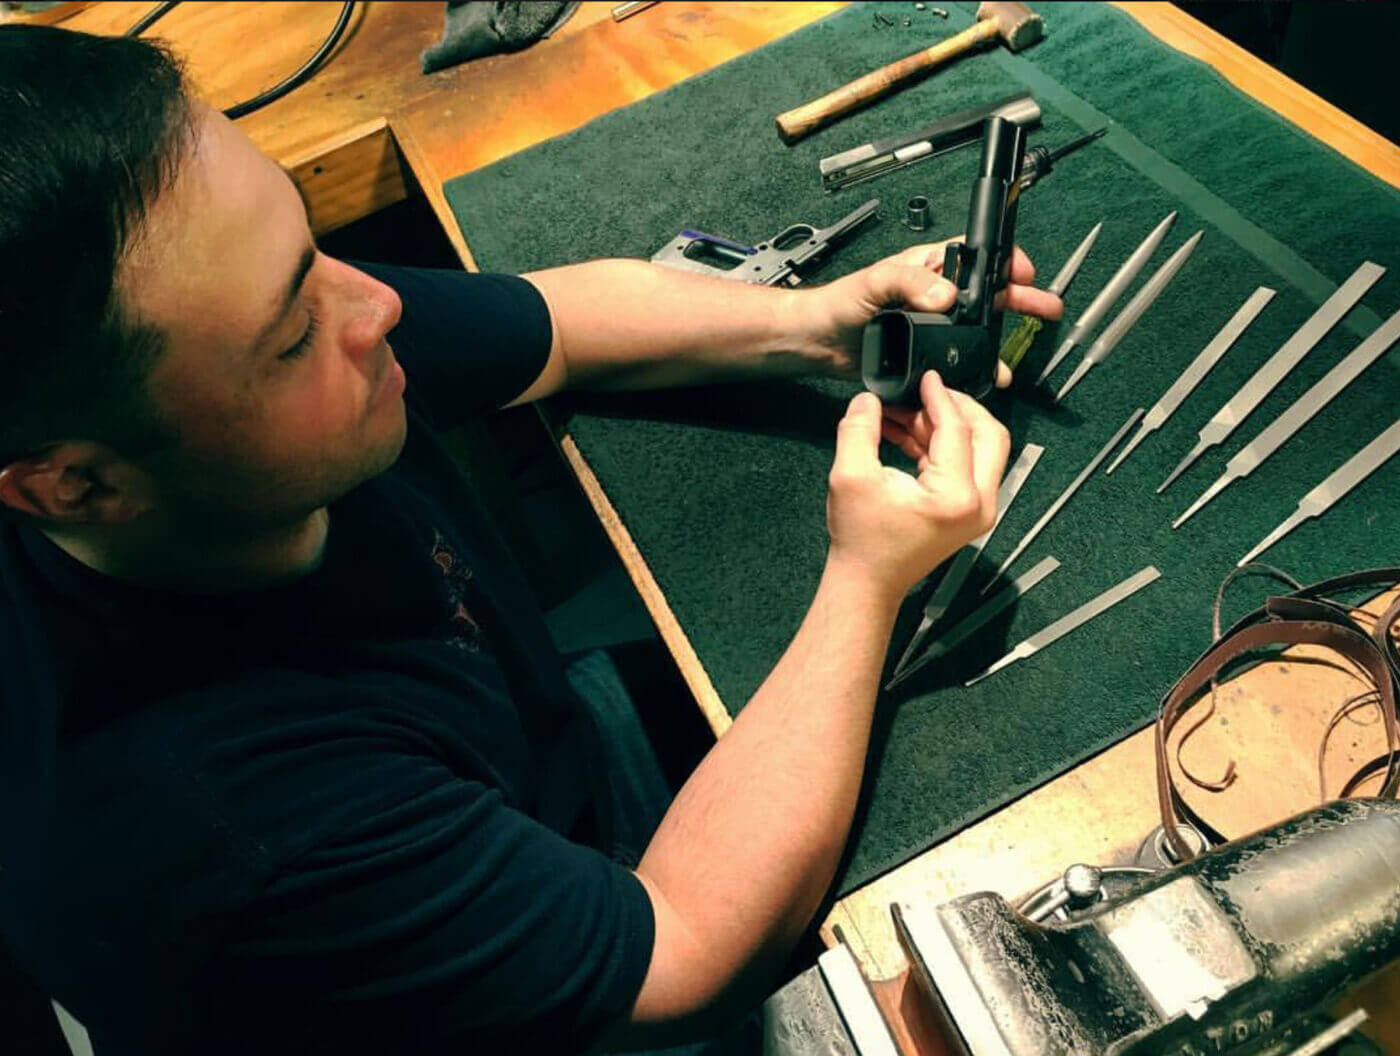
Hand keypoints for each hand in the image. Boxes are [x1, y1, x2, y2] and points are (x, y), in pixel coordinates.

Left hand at [797, 241, 1063, 384]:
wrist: (817, 343)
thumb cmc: (839, 304)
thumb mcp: (875, 283)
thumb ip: (909, 282)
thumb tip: (945, 294)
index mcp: (927, 268)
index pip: (974, 258)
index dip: (1002, 263)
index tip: (1024, 272)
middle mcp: (933, 295)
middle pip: (986, 295)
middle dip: (1018, 299)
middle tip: (1046, 307)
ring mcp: (931, 326)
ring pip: (975, 329)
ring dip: (999, 339)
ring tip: (1018, 353)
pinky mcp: (924, 353)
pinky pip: (957, 357)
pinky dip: (975, 366)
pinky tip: (988, 376)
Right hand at [825, 370, 1009, 599]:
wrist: (867, 581)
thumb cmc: (861, 538)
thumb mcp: (851, 476)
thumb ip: (859, 429)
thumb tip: (868, 399)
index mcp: (957, 495)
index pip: (957, 430)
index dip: (939, 397)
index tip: (925, 376)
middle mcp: (980, 503)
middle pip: (989, 435)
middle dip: (958, 407)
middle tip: (928, 391)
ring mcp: (979, 510)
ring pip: (980, 448)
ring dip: (945, 425)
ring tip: (902, 413)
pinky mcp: (968, 511)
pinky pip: (965, 465)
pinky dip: (940, 445)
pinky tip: (905, 432)